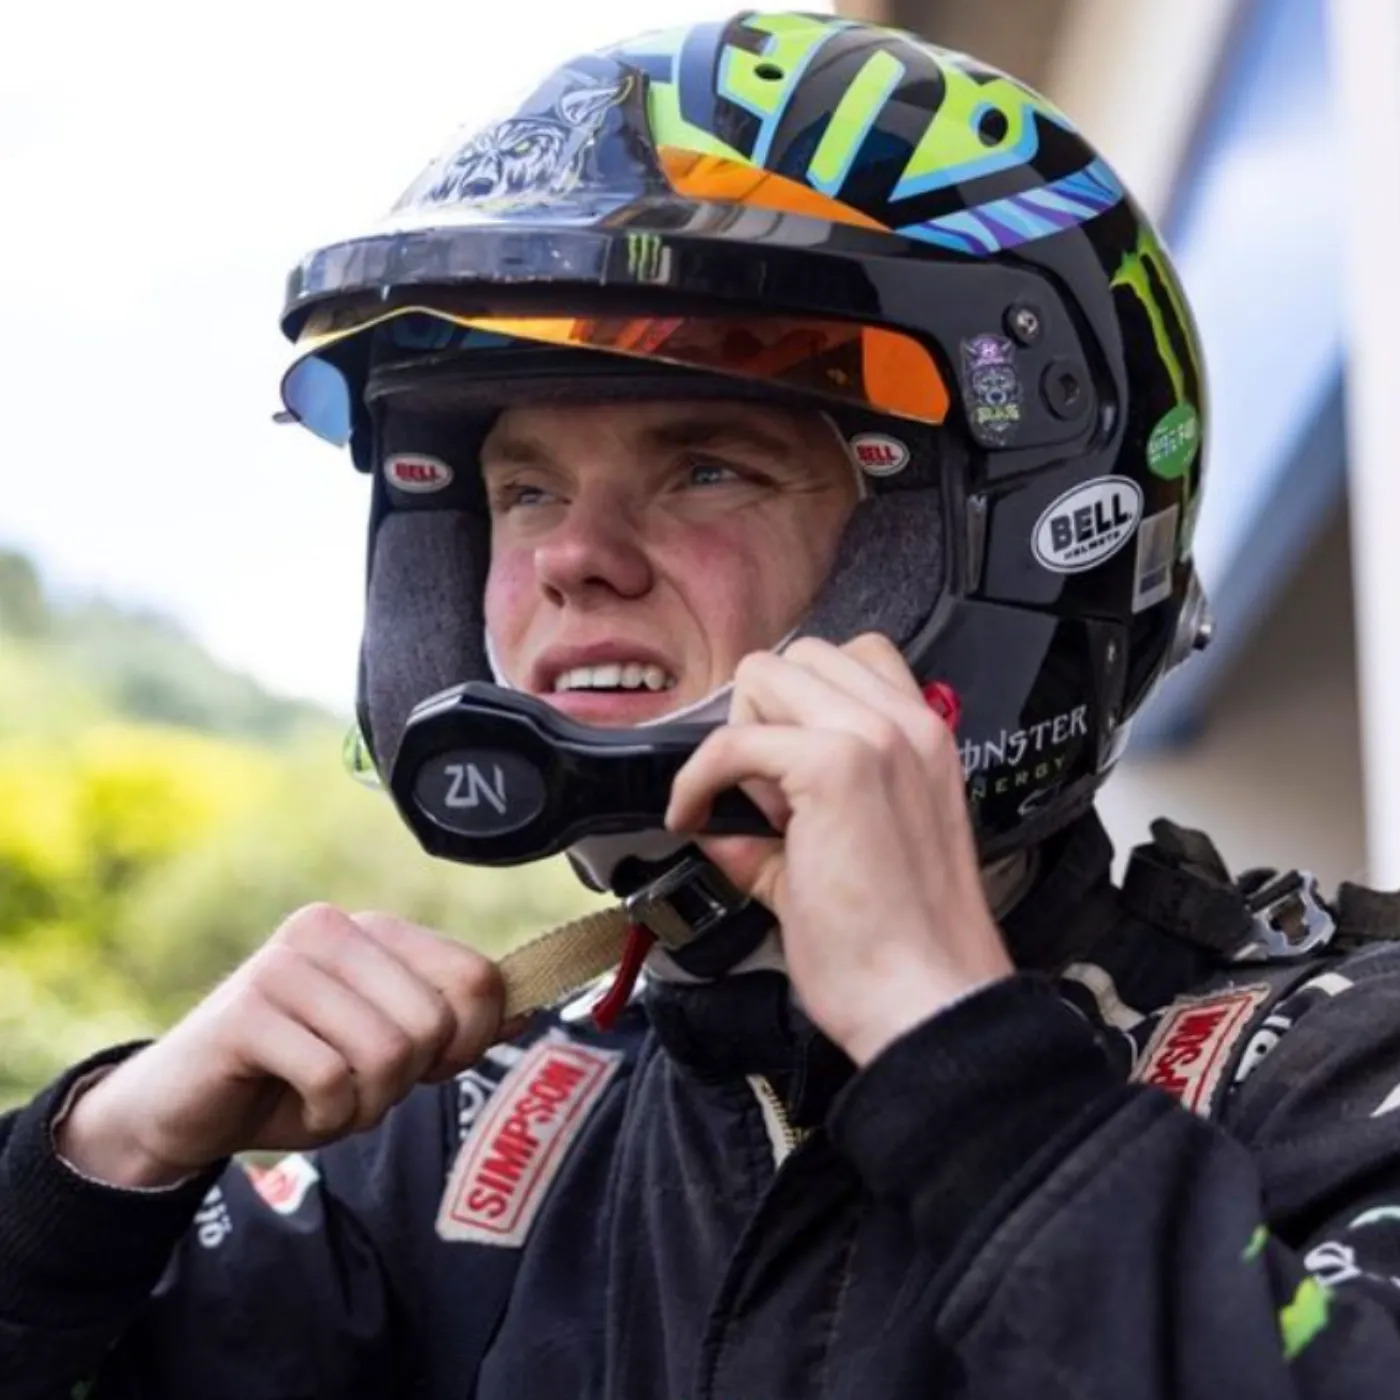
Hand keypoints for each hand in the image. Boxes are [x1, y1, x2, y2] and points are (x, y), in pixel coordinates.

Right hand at [56, 906, 506, 1186]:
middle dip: (407, 1080)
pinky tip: (293, 1101)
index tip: (428, 1067)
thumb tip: (531, 1008)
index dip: (468, 1042)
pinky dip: (325, 1114)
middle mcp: (333, 929)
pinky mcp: (247, 1010)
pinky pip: (332, 1078)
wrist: (185, 1107)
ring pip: (387, 1052)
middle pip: (434, 1022)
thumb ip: (454, 1026)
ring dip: (365, 1103)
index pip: (476, 977)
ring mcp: (287, 964)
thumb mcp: (387, 1048)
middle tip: (359, 1085)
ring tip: (327, 1094)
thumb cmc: (294, 1074)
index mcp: (376, 930)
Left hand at [666, 634, 1012, 1066]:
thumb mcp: (848, 854)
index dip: (796, 710)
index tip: (777, 777)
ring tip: (750, 806)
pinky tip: (696, 819)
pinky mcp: (836, 767)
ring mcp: (876, 737)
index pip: (848, 659)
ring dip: (740, 732)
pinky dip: (699, 777)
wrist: (927, 1001)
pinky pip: (733, 740)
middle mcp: (909, 723)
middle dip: (762, 714)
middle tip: (759, 792)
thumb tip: (718, 813)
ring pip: (766, 674)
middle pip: (800, 655)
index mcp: (925, 738)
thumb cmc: (899, 948)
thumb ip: (783, 822)